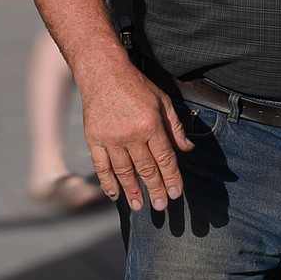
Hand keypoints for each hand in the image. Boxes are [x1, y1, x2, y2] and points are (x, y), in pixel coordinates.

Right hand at [80, 60, 193, 211]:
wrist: (102, 73)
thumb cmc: (136, 86)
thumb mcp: (163, 101)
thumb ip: (175, 127)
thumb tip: (187, 149)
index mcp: (150, 125)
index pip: (165, 159)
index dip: (172, 178)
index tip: (176, 193)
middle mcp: (131, 134)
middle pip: (146, 169)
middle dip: (155, 190)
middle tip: (161, 206)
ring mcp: (110, 138)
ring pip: (124, 171)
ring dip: (132, 191)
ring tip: (139, 206)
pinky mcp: (93, 139)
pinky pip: (101, 166)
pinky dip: (107, 182)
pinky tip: (114, 195)